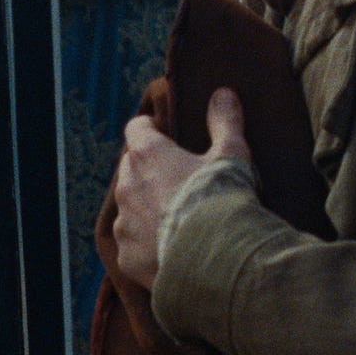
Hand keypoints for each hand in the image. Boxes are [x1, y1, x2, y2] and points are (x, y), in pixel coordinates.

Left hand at [110, 87, 251, 289]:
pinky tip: (170, 250)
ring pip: (129, 207)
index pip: (136, 128)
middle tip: (176, 179)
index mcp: (148, 155)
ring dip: (145, 208)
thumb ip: (225, 123)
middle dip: (148, 170)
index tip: (161, 132)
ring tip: (175, 219)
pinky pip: (133, 244)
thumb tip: (223, 93)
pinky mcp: (127, 256)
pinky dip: (147, 244)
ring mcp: (124, 223)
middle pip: (130, 168)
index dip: (148, 128)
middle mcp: (127, 186)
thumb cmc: (222, 200)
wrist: (216, 260)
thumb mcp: (231, 156)